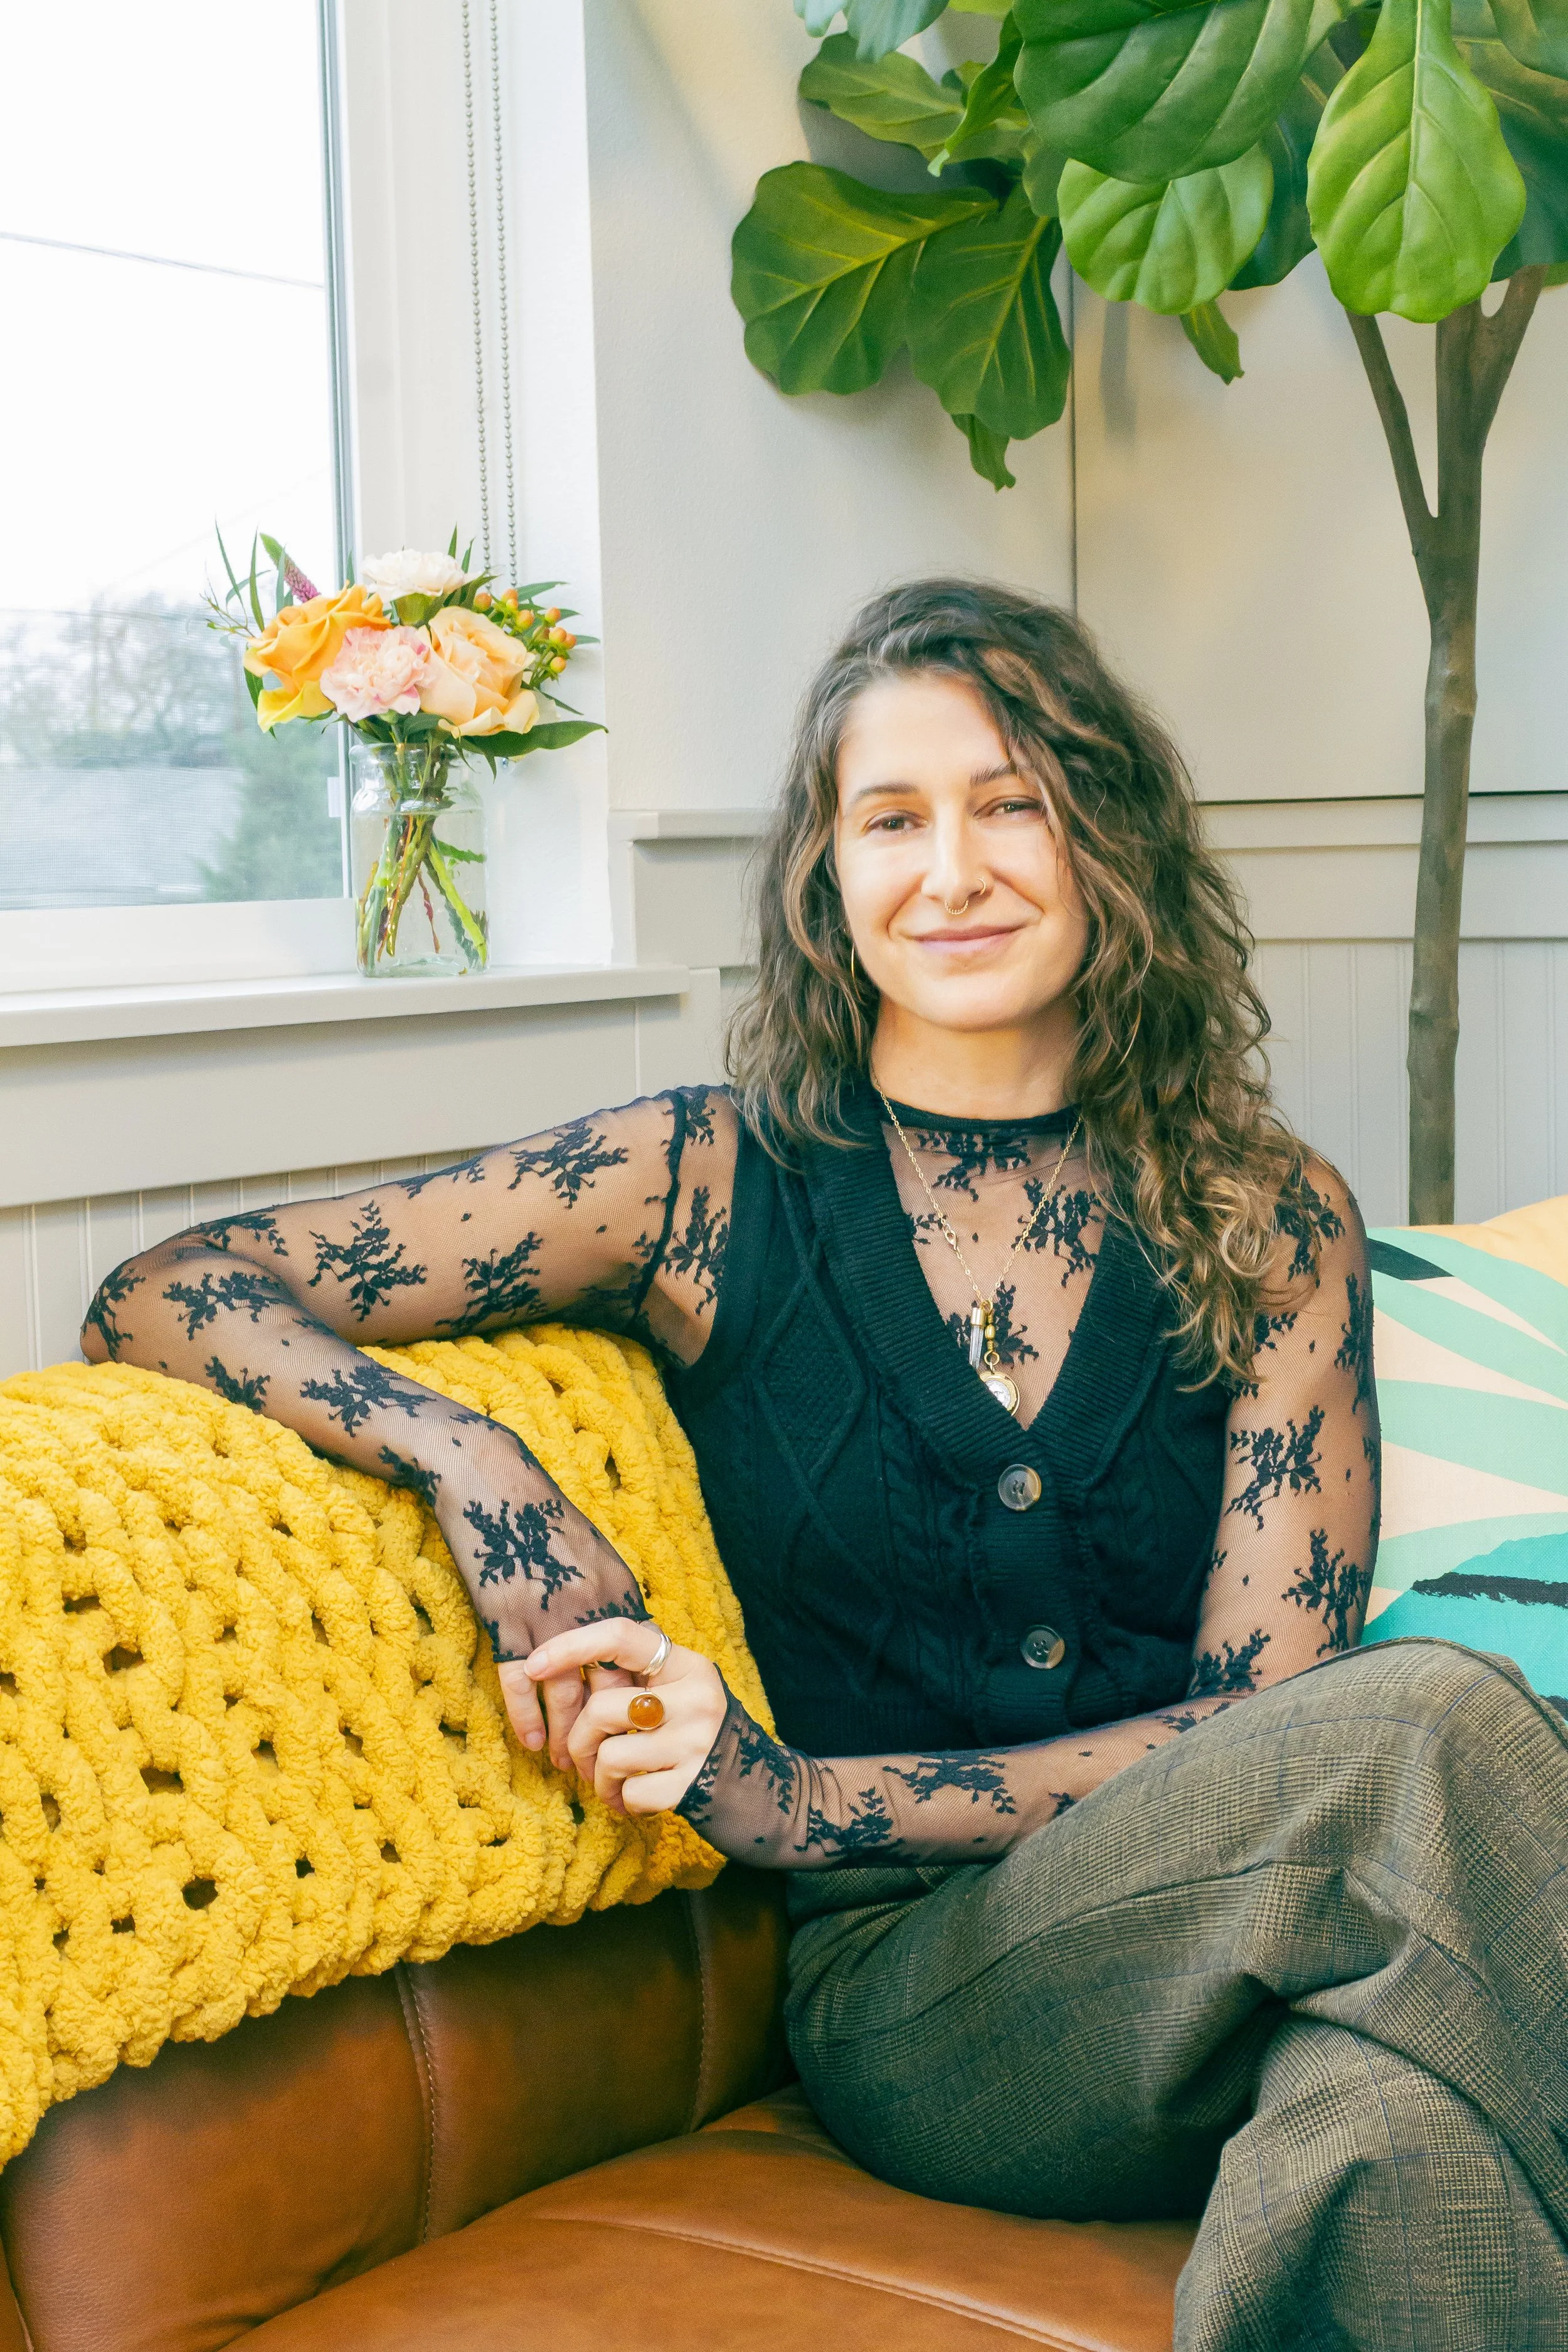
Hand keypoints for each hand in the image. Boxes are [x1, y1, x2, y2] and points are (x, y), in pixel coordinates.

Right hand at [436, 1444, 647, 1759]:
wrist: (492, 1483)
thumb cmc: (543, 1519)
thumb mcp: (594, 1555)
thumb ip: (611, 1601)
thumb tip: (625, 1646)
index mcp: (618, 1593)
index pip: (640, 1665)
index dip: (641, 1705)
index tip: (640, 1735)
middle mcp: (590, 1611)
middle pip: (609, 1690)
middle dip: (610, 1734)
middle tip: (609, 1769)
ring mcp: (546, 1619)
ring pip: (564, 1697)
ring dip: (568, 1738)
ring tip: (568, 1767)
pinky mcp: (505, 1622)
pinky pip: (519, 1684)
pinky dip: (527, 1718)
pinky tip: (531, 1745)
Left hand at [521, 1619, 726, 1816]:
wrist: (760, 1791)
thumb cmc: (698, 1736)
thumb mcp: (681, 1692)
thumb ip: (638, 1678)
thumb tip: (563, 1666)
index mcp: (688, 1665)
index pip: (621, 1636)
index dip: (571, 1645)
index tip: (532, 1664)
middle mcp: (696, 1697)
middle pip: (602, 1709)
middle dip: (580, 1742)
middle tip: (585, 1762)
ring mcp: (695, 1742)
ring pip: (610, 1756)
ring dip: (600, 1780)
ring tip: (614, 1787)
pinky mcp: (691, 1786)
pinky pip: (629, 1793)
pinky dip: (623, 1802)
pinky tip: (637, 1801)